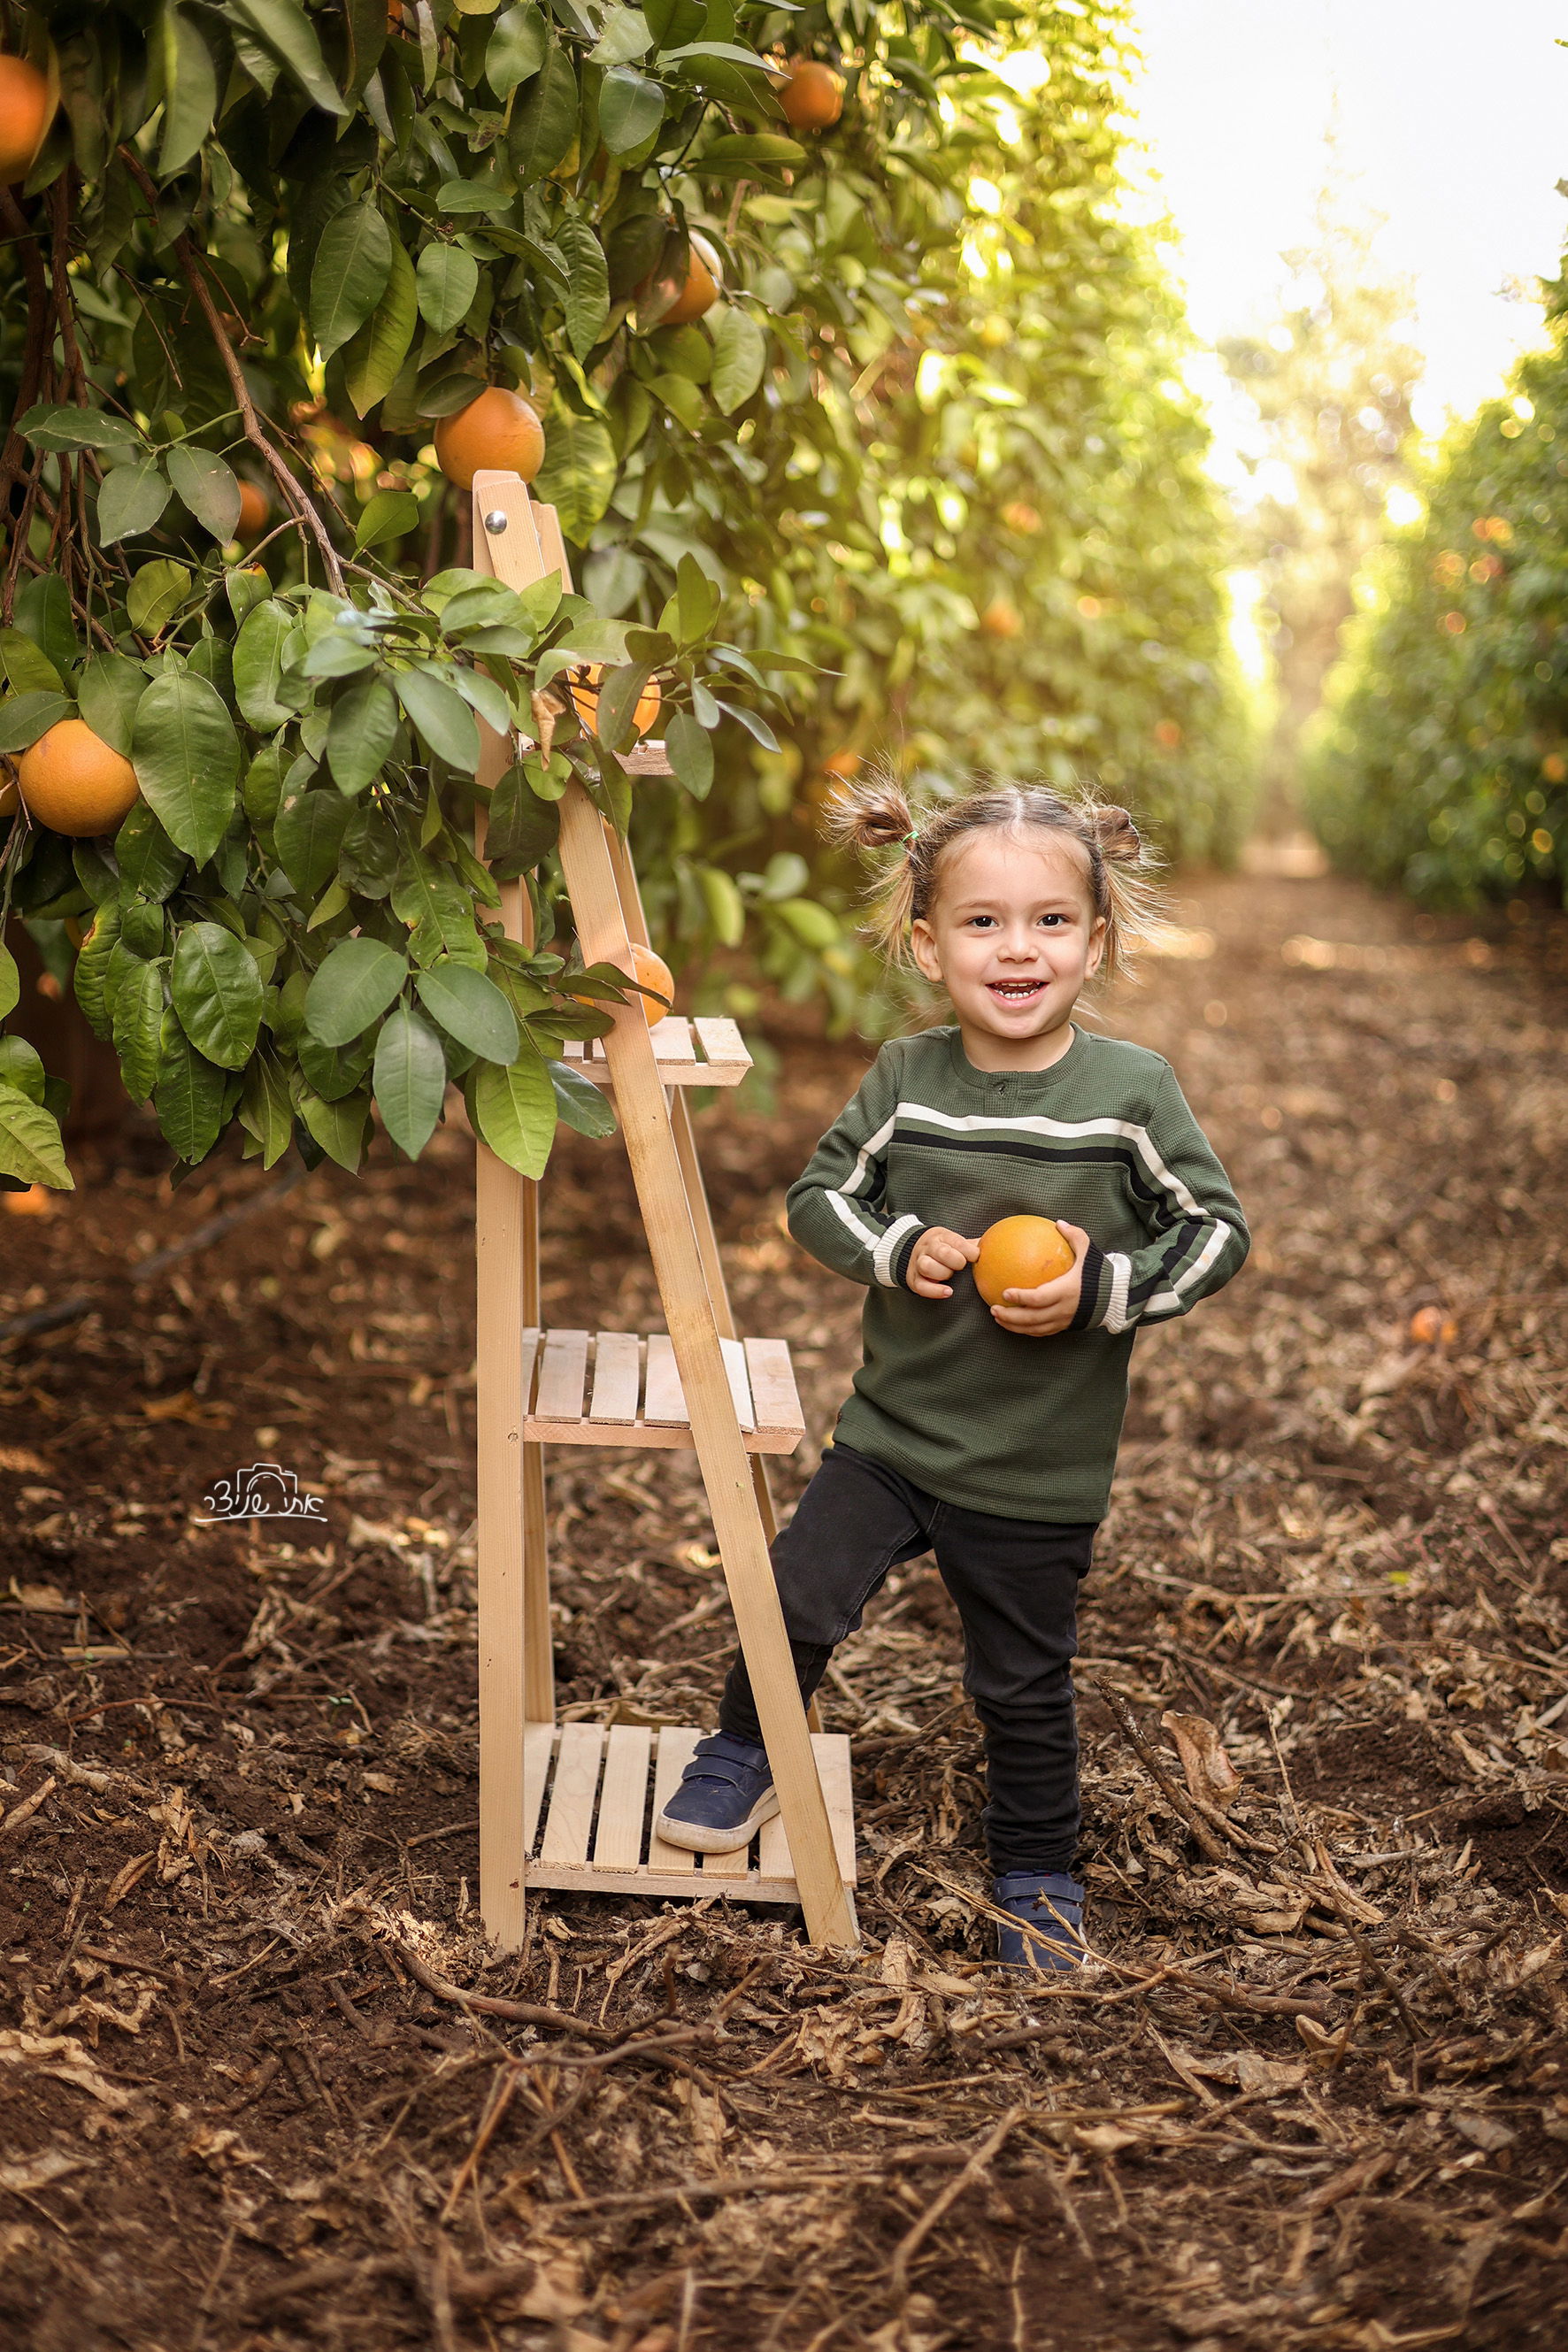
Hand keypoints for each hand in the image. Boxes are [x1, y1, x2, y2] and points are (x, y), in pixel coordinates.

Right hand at [906, 1225, 979, 1299]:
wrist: (912, 1249)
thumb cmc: (941, 1247)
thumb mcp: (954, 1241)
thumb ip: (972, 1245)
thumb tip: (995, 1245)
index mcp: (941, 1237)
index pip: (955, 1241)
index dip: (968, 1250)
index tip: (976, 1256)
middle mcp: (928, 1249)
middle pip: (941, 1252)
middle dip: (955, 1260)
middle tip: (961, 1265)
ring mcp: (918, 1263)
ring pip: (927, 1266)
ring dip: (943, 1273)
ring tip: (950, 1276)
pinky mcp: (914, 1279)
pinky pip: (921, 1286)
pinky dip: (934, 1291)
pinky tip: (947, 1292)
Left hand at [989, 1221, 1091, 1336]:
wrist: (1116, 1297)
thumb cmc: (1100, 1273)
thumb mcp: (1090, 1252)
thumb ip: (1075, 1237)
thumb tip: (1058, 1222)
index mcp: (1066, 1291)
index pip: (1038, 1298)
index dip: (1020, 1297)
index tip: (1005, 1292)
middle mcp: (1063, 1309)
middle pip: (1031, 1318)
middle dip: (1010, 1316)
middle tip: (993, 1308)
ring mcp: (1063, 1321)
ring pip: (1034, 1329)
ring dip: (1014, 1325)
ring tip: (997, 1317)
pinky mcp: (1064, 1327)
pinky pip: (1041, 1332)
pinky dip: (1026, 1330)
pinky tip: (1013, 1324)